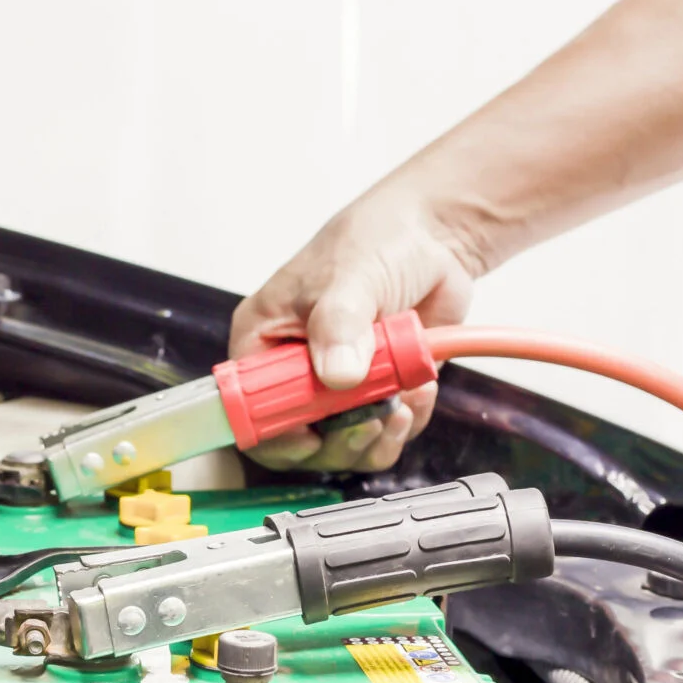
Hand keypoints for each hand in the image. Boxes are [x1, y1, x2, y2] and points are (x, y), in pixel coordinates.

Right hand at [229, 189, 480, 471]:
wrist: (434, 237)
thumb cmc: (376, 242)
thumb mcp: (350, 277)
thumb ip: (339, 325)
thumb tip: (338, 376)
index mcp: (262, 341)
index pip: (248, 407)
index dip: (276, 431)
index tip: (314, 435)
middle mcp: (292, 371)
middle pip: (297, 439)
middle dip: (340, 437)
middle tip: (374, 415)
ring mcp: (335, 386)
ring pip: (345, 445)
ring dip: (379, 432)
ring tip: (404, 397)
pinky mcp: (376, 393)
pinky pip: (384, 433)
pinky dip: (407, 420)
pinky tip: (419, 389)